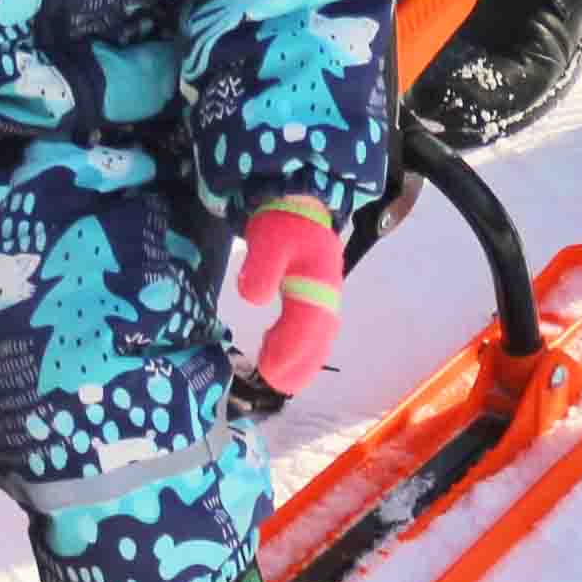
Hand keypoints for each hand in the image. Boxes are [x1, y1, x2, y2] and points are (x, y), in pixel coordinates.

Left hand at [230, 198, 348, 395]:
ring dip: (304, 356)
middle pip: (320, 332)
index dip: (292, 347)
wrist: (297, 197)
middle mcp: (327, 288)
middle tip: (277, 384)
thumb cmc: (281, 219)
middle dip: (302, 361)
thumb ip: (261, 267)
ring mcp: (324, 291)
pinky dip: (301, 344)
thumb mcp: (267, 237)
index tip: (269, 370)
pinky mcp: (315, 292)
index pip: (308, 320)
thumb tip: (254, 299)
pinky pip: (313, 324)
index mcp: (318, 277)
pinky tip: (276, 349)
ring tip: (278, 377)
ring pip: (320, 331)